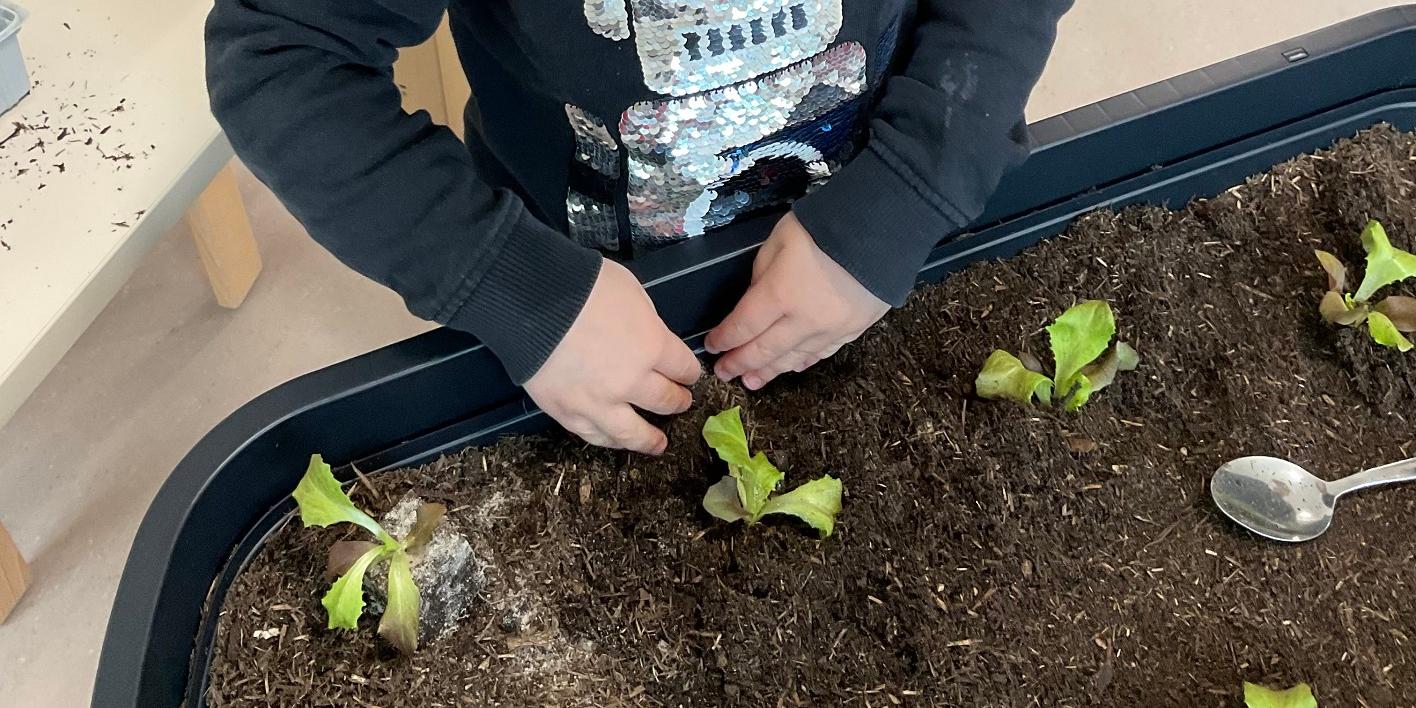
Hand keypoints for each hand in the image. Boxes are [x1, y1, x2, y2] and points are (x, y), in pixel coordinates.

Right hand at [525, 259, 701, 453]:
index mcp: (652, 347)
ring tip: (658, 444)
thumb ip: (646, 322)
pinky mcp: (567, 413)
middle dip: (677, 401)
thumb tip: (648, 338)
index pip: (683, 368)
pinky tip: (616, 440)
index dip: (689, 372)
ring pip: (632, 433)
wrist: (529, 302)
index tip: (688, 375)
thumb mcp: (631, 291)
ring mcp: (598, 403)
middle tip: (680, 402)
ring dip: (650, 439)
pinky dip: (609, 439)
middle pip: (665, 401)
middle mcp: (631, 383)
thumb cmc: (582, 285)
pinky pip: (594, 435)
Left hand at [706, 212, 888, 389]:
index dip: (725, 339)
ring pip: (794, 358)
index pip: (743, 326)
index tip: (712, 346)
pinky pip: (823, 353)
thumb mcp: (779, 240)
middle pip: (765, 350)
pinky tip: (793, 367)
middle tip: (725, 373)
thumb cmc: (825, 225)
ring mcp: (832, 329)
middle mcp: (803, 320)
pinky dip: (804, 362)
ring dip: (770, 371)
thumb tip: (755, 300)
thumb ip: (762, 275)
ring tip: (753, 380)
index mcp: (779, 294)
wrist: (884, 226)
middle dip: (741, 362)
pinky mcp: (854, 329)